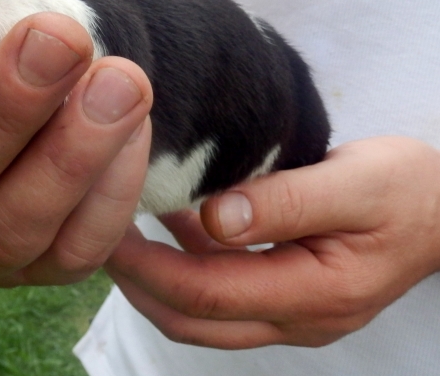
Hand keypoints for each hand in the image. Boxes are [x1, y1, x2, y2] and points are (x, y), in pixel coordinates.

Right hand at [0, 12, 152, 286]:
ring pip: (11, 228)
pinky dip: (112, 185)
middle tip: (62, 43)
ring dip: (72, 153)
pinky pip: (76, 248)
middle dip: (9, 115)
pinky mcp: (41, 268)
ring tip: (121, 82)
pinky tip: (135, 124)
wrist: (65, 68)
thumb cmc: (5, 40)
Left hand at [106, 137, 439, 347]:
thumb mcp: (356, 183)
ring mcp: (292, 313)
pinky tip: (169, 221)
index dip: (147, 267)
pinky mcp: (287, 295)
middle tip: (95, 233)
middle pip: (194, 319)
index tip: (104, 230)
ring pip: (204, 315)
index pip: (206, 294)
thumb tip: (213, 217)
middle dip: (138, 283)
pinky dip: (186, 266)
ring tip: (118, 229)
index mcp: (313, 294)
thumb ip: (284, 202)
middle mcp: (297, 318)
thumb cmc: (408, 190)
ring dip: (156, 280)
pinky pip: (223, 294)